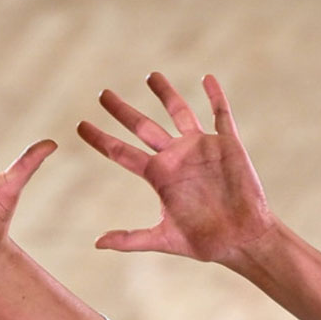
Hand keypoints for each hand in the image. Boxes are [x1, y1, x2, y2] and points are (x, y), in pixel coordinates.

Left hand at [78, 73, 281, 266]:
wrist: (241, 239)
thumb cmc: (203, 242)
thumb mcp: (162, 239)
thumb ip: (130, 239)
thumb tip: (96, 244)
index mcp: (158, 176)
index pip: (121, 152)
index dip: (100, 138)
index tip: (80, 126)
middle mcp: (175, 157)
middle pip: (142, 126)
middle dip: (122, 110)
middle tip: (102, 94)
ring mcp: (200, 148)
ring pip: (178, 112)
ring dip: (165, 94)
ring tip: (150, 75)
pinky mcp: (227, 145)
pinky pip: (220, 114)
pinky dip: (216, 96)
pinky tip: (208, 79)